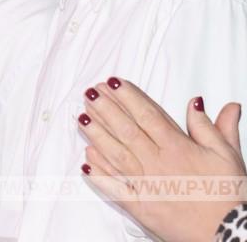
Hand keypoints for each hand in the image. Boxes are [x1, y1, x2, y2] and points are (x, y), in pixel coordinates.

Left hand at [79, 77, 246, 241]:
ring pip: (116, 155)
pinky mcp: (140, 207)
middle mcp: (158, 164)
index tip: (113, 83)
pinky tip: (87, 158)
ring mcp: (147, 185)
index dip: (128, 97)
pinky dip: (99, 173)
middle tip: (90, 93)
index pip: (148, 116)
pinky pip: (114, 187)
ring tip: (82, 116)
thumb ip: (210, 126)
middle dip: (106, 109)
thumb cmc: (228, 196)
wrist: (228, 236)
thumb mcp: (227, 156)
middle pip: (126, 131)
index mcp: (178, 148)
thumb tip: (197, 101)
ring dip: (97, 135)